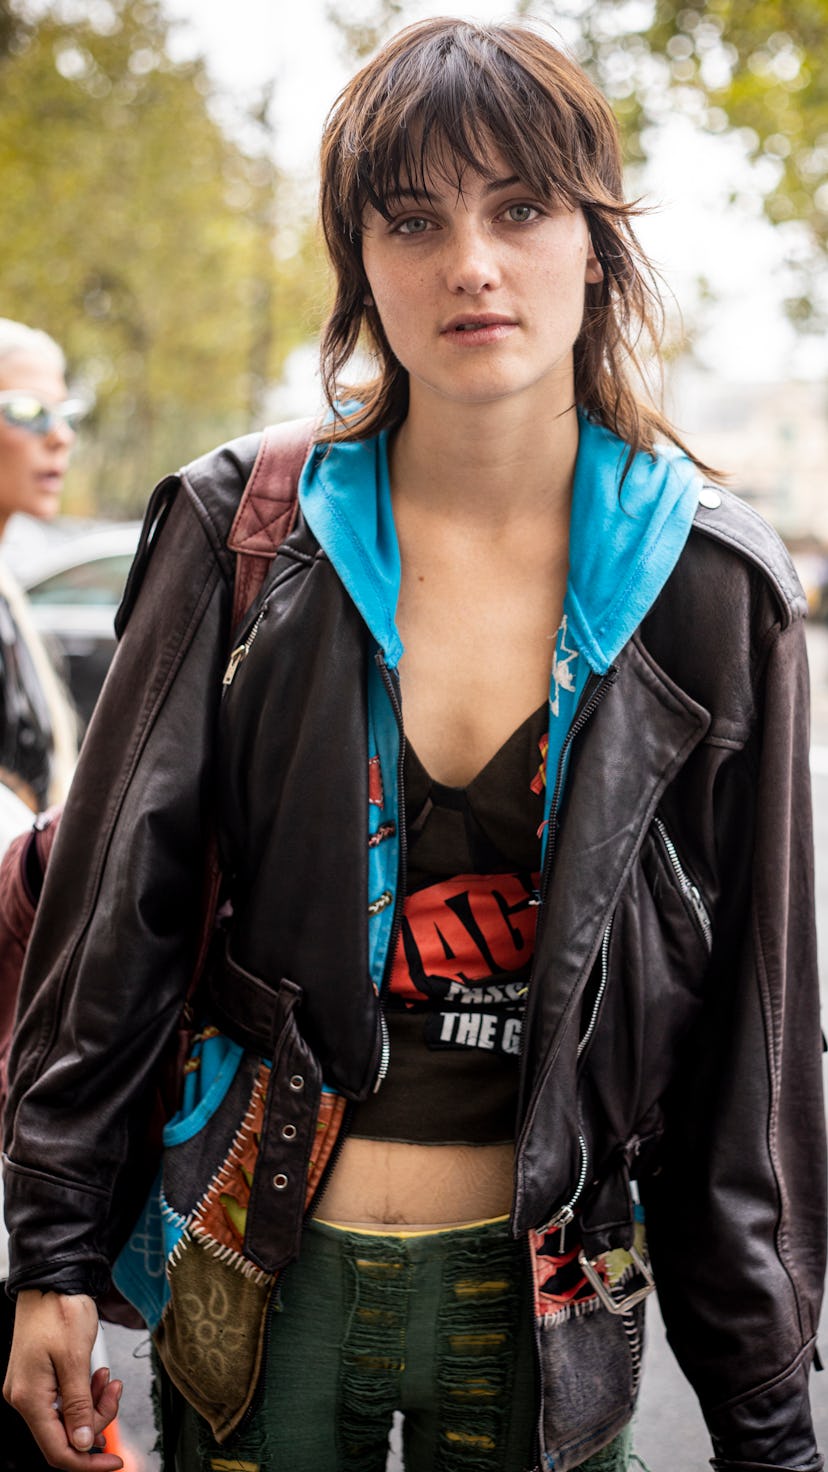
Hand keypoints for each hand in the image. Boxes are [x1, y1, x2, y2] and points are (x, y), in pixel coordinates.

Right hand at [3, 1290, 123, 1469]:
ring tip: (107, 1378)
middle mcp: (24, 1398)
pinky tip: (97, 1375)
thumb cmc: (60, 1310)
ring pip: (68, 1416)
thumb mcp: (76, 1358)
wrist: (52, 1280)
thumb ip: (79, 1406)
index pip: (58, 1450)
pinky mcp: (39, 1378)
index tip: (114, 1460)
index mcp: (30, 1398)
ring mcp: (30, 1388)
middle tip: (115, 1392)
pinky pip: (65, 1399)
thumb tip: (81, 1444)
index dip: (88, 1461)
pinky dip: (85, 1392)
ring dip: (93, 1402)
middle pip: (65, 1434)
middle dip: (97, 1419)